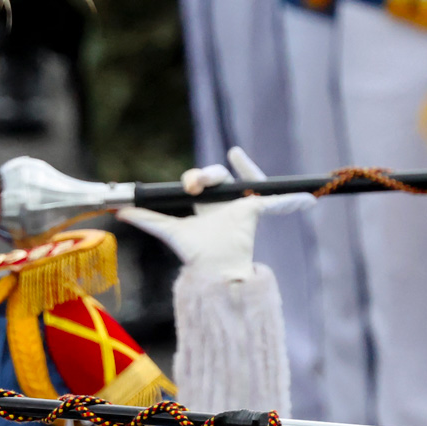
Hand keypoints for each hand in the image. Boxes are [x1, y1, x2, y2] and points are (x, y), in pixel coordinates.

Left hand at [116, 147, 309, 282]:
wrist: (213, 269)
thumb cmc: (194, 252)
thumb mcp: (169, 232)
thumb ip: (148, 220)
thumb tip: (120, 212)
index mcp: (203, 203)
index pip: (199, 178)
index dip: (194, 176)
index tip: (190, 187)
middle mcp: (222, 201)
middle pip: (218, 174)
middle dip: (208, 172)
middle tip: (199, 184)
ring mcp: (241, 204)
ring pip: (246, 177)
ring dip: (244, 166)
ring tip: (237, 156)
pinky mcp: (255, 210)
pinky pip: (275, 201)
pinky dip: (291, 201)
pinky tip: (306, 200)